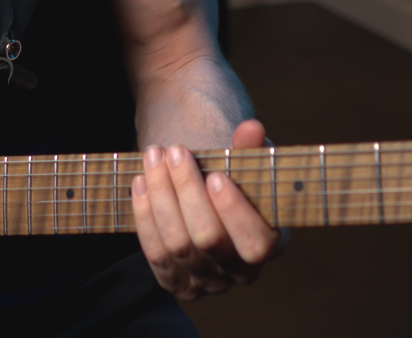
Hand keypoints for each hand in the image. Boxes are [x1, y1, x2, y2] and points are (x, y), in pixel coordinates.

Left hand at [131, 119, 285, 300]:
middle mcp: (241, 272)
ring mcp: (208, 282)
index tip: (215, 176)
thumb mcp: (242, 160)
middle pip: (209, 239)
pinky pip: (157, 255)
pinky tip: (140, 183)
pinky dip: (145, 217)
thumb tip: (252, 129)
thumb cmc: (228, 175)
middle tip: (174, 151)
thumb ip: (249, 147)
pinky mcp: (178, 283)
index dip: (234, 212)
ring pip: (178, 245)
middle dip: (187, 190)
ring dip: (161, 196)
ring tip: (154, 158)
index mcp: (270, 244)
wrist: (200, 193)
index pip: (256, 243)